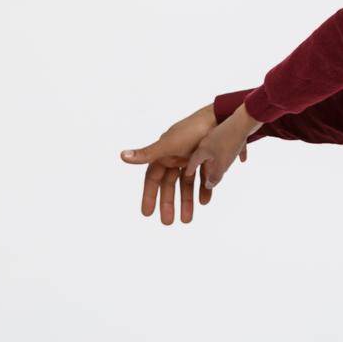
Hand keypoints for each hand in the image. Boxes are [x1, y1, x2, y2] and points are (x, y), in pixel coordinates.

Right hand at [120, 103, 240, 224]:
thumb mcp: (168, 145)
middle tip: (168, 223)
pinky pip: (203, 178)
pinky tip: (205, 201)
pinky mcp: (208, 159)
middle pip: (170, 185)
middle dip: (168, 203)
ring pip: (186, 184)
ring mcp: (192, 159)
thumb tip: (122, 156)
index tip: (147, 213)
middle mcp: (176, 158)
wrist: (220, 118)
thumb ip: (147, 153)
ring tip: (187, 219)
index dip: (149, 195)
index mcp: (164, 155)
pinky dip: (204, 190)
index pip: (153, 180)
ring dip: (187, 201)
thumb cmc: (191, 130)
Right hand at [185, 103, 260, 192]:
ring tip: (223, 167)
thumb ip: (215, 176)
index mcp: (203, 148)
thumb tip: (209, 186)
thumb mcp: (222, 164)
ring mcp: (221, 134)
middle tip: (205, 173)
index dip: (190, 168)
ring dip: (221, 159)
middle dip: (206, 165)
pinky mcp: (234, 131)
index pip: (193, 161)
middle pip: (205, 155)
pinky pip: (234, 144)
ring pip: (219, 149)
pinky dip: (237, 151)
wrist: (245, 119)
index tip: (187, 173)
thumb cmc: (230, 142)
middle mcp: (209, 140)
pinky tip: (243, 159)